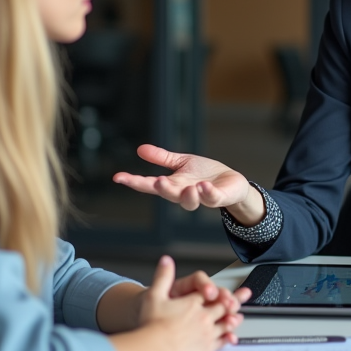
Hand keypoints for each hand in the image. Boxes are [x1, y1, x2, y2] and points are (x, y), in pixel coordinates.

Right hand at [113, 145, 254, 215]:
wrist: (231, 183)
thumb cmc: (205, 173)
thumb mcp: (181, 163)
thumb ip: (162, 158)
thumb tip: (140, 149)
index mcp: (173, 184)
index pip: (150, 185)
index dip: (134, 181)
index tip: (118, 177)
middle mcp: (184, 193)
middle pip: (169, 195)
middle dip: (163, 189)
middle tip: (157, 182)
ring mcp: (200, 197)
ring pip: (190, 201)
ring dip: (187, 196)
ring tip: (189, 187)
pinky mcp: (217, 197)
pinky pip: (211, 198)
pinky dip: (207, 193)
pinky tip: (204, 186)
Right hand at [138, 256, 243, 350]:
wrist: (155, 349)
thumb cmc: (152, 325)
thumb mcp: (154, 295)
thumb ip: (163, 277)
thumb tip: (166, 260)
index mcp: (193, 303)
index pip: (209, 293)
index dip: (217, 289)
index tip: (224, 288)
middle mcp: (203, 316)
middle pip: (222, 306)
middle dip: (232, 301)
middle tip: (243, 297)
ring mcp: (207, 332)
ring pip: (225, 323)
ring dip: (232, 319)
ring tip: (239, 317)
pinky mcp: (206, 348)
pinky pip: (221, 341)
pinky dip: (228, 338)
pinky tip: (232, 338)